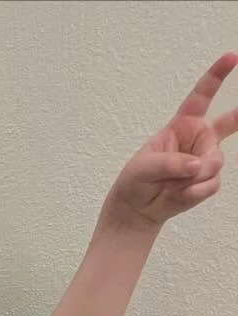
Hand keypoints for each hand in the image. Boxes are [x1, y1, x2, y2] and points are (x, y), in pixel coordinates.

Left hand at [105, 53, 237, 230]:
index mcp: (183, 124)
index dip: (217, 75)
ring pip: (214, 162)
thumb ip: (169, 163)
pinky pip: (210, 184)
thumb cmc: (136, 181)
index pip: (201, 95)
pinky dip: (192, 193)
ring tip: (170, 184)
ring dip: (191, 178)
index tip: (232, 57)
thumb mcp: (143, 168)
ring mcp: (207, 158)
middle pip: (228, 123)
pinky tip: (177, 194)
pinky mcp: (209, 180)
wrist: (137, 209)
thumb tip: (195, 166)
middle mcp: (200, 138)